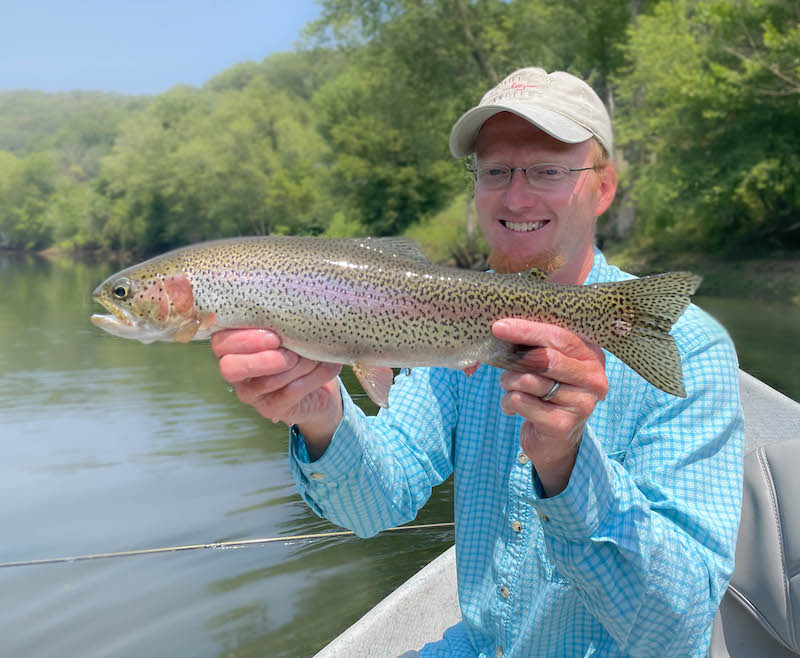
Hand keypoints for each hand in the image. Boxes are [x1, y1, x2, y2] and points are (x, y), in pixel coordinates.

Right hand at [211, 329, 342, 458]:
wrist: (320, 384)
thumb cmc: (298, 346)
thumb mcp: (288, 329)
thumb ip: (281, 321)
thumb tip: (295, 309)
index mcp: (234, 347)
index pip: (220, 343)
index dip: (243, 340)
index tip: (274, 337)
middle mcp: (237, 372)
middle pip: (229, 368)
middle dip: (261, 360)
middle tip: (290, 355)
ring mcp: (252, 393)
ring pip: (267, 381)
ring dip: (298, 366)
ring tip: (317, 356)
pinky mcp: (272, 409)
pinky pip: (290, 393)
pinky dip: (314, 377)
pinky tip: (330, 367)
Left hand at [492, 319, 607, 496]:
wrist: (554, 439)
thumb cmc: (547, 391)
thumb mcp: (548, 364)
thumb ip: (535, 345)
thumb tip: (501, 327)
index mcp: (592, 356)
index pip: (559, 337)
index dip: (528, 330)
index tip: (499, 326)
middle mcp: (594, 379)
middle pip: (546, 359)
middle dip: (515, 358)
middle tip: (497, 358)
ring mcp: (582, 404)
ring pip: (529, 380)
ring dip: (508, 381)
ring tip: (509, 386)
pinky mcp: (563, 425)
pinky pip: (521, 401)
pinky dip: (508, 402)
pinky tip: (513, 407)